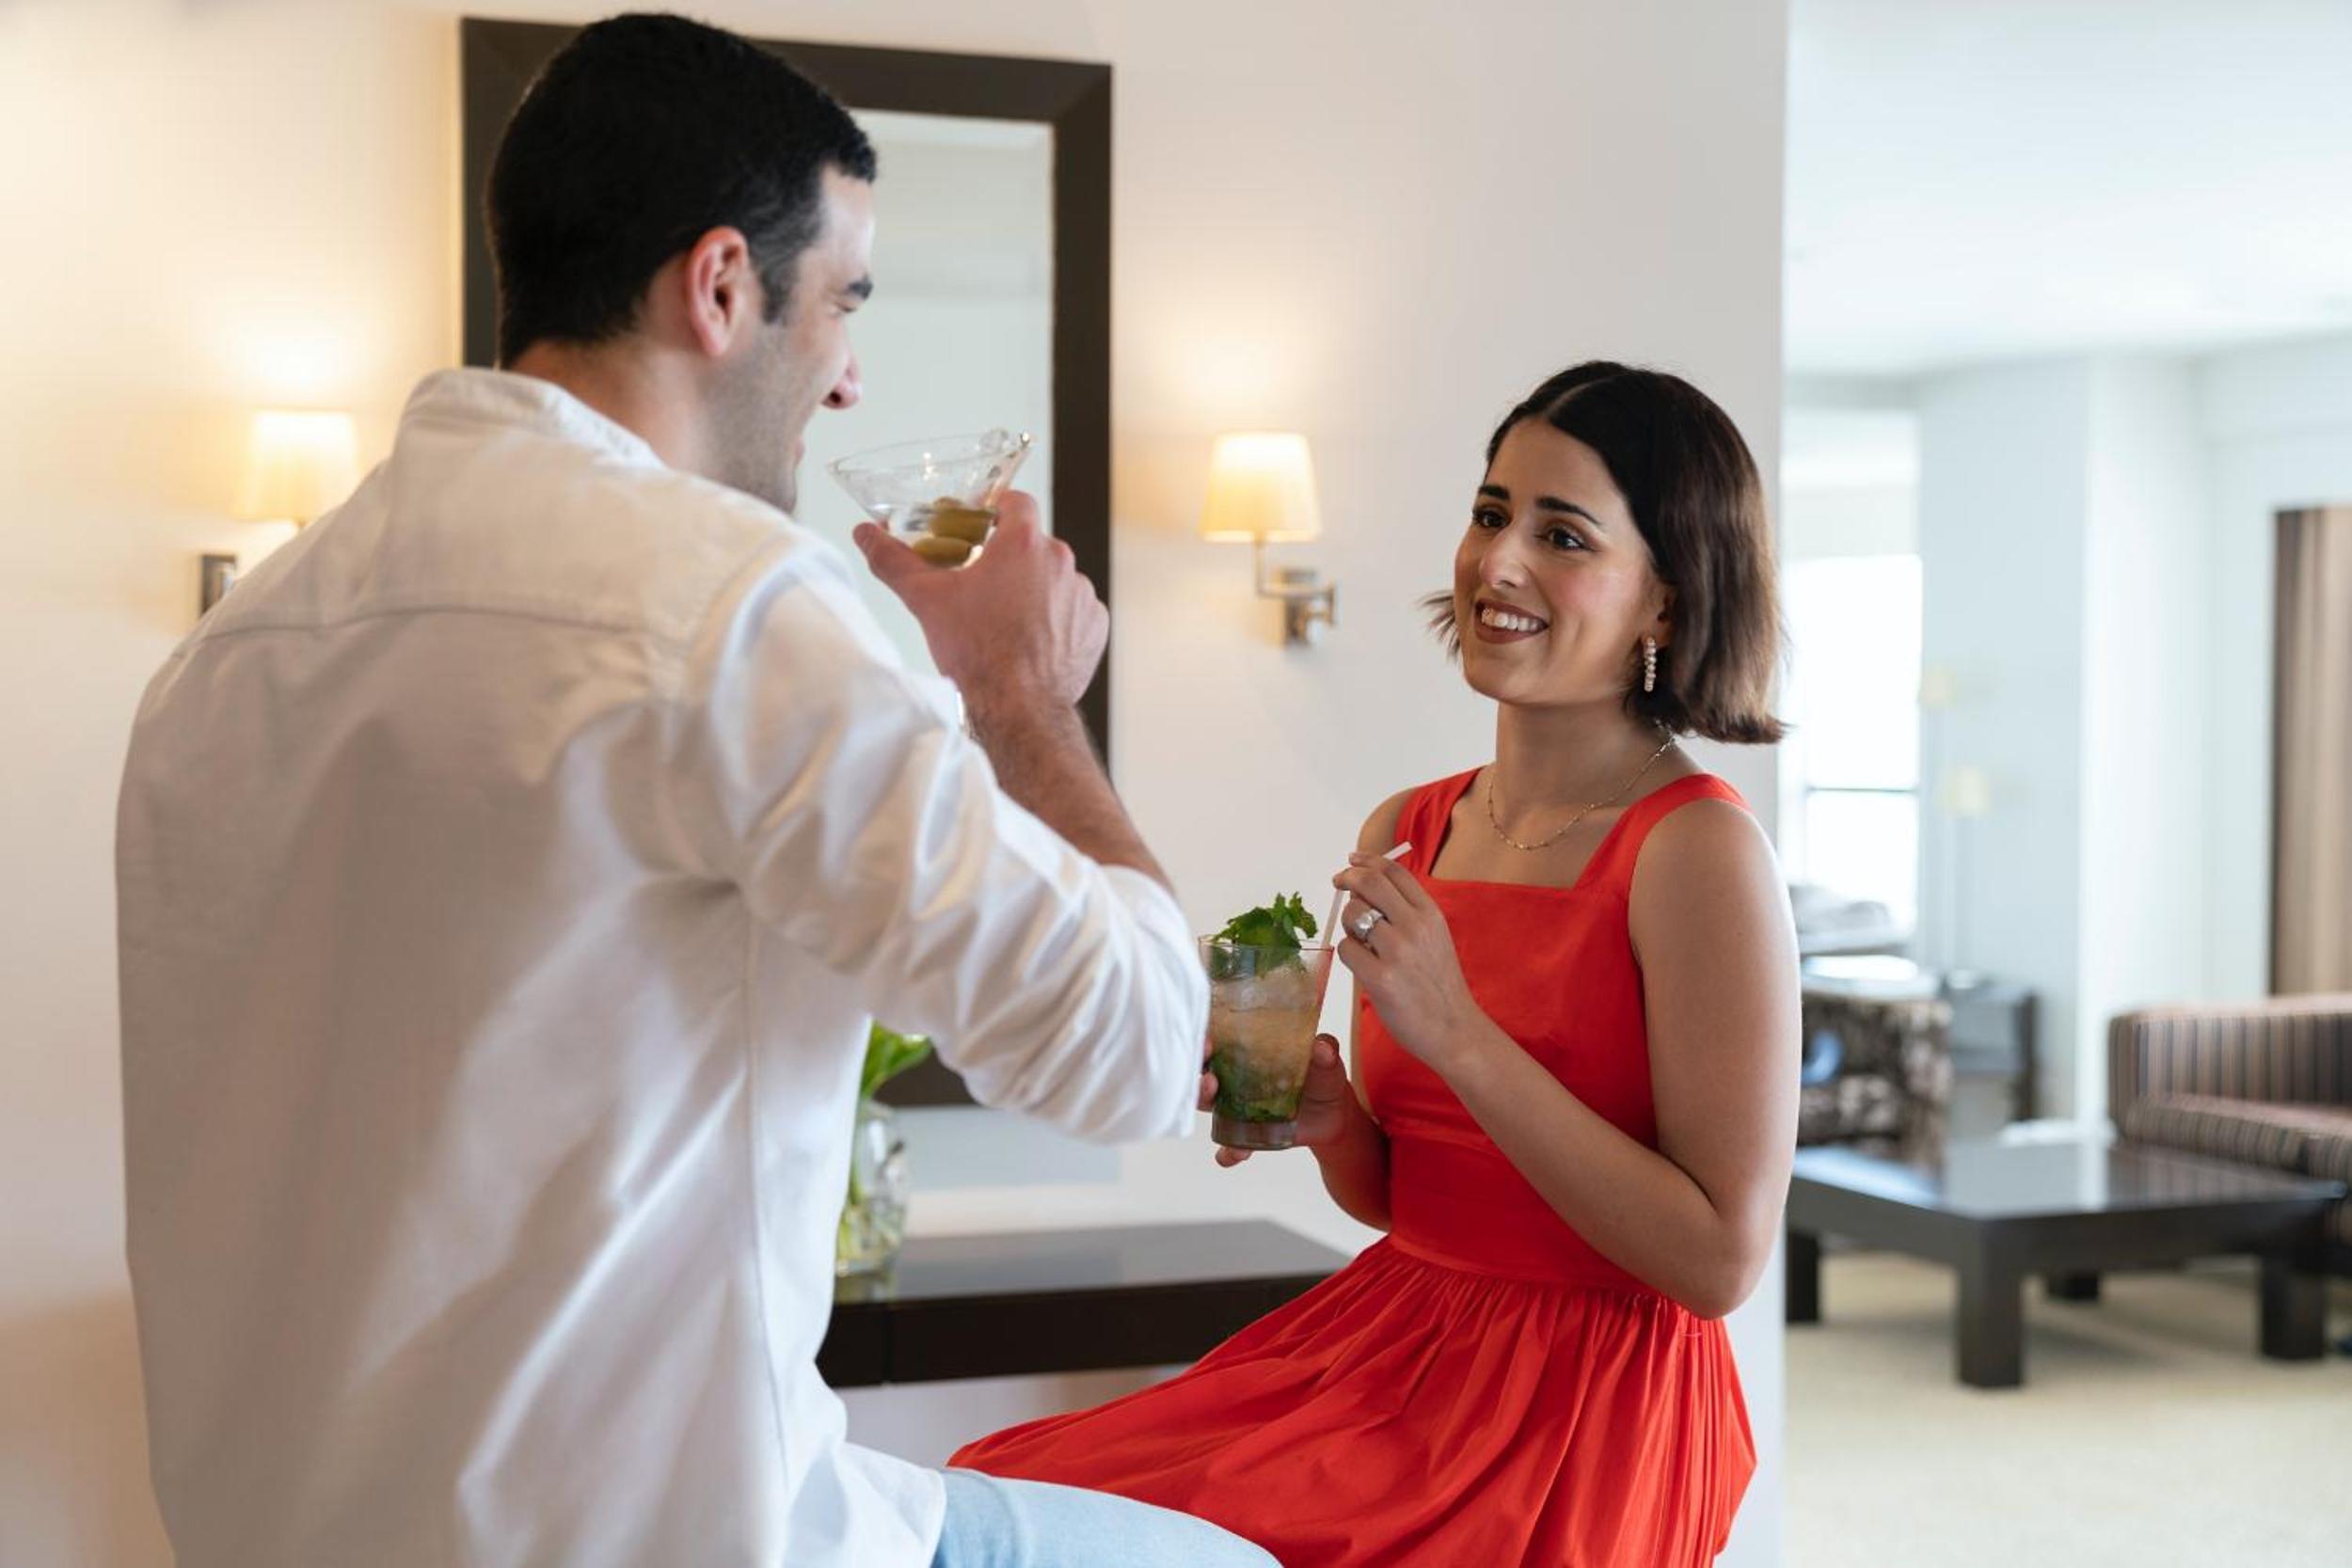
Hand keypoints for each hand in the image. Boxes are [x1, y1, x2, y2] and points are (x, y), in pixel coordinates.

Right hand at [853, 491, 1106, 713]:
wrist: (1018, 708)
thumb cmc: (976, 652)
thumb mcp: (926, 600)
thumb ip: (894, 560)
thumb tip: (866, 533)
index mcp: (1022, 544)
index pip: (1016, 501)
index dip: (997, 509)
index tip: (982, 525)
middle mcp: (1060, 561)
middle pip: (1033, 545)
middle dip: (1009, 560)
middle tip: (982, 586)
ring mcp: (1082, 594)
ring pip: (1054, 579)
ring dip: (1034, 591)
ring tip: (1005, 623)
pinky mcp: (1095, 626)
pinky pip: (1074, 611)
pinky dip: (1055, 620)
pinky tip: (1031, 641)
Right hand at [1198, 1034, 1358, 1167]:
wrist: (1335, 1115)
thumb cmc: (1323, 1078)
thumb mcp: (1326, 1061)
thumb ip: (1325, 1051)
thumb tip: (1322, 1047)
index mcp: (1250, 1054)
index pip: (1219, 1041)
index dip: (1205, 1039)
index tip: (1206, 1040)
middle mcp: (1236, 1079)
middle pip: (1203, 1071)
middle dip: (1197, 1072)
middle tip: (1209, 1075)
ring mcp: (1239, 1108)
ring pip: (1208, 1106)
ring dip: (1203, 1101)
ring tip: (1215, 1101)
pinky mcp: (1249, 1136)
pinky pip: (1230, 1147)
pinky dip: (1228, 1153)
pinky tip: (1232, 1155)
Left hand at [1332, 852, 1484, 1071]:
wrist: (1454, 1029)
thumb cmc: (1439, 985)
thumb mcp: (1434, 938)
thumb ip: (1407, 913)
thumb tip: (1365, 889)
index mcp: (1431, 914)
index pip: (1394, 872)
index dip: (1367, 860)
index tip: (1351, 861)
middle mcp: (1415, 927)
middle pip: (1369, 883)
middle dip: (1347, 878)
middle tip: (1337, 882)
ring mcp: (1397, 952)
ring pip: (1353, 915)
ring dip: (1348, 923)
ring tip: (1360, 941)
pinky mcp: (1380, 978)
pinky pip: (1346, 949)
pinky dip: (1348, 952)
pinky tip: (1362, 965)